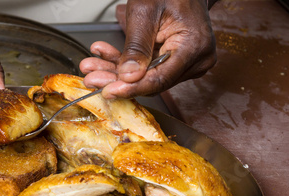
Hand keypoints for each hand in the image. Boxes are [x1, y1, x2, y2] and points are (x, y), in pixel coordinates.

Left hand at [79, 0, 216, 98]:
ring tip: (93, 66)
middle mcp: (196, 60)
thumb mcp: (145, 11)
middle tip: (92, 78)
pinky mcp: (177, 62)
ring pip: (147, 78)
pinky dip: (126, 65)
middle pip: (152, 81)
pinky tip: (106, 58)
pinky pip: (149, 69)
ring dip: (118, 72)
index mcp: (194, 46)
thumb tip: (128, 76)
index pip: (160, 79)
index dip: (132, 88)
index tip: (109, 90)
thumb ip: (137, 45)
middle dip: (118, 80)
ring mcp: (188, 62)